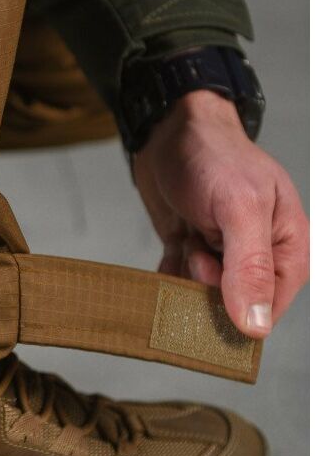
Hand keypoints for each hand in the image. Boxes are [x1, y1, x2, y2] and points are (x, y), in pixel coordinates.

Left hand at [133, 90, 308, 336]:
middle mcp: (257, 255)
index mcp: (287, 247)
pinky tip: (174, 245)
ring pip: (201, 296)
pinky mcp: (191, 251)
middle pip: (232, 305)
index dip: (240, 307)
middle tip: (201, 247)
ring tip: (190, 236)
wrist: (168, 131)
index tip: (217, 284)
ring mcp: (222, 255)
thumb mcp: (240, 209)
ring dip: (187, 274)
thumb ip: (250, 268)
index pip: (270, 307)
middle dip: (208, 284)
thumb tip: (256, 324)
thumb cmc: (214, 157)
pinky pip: (178, 282)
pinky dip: (170, 270)